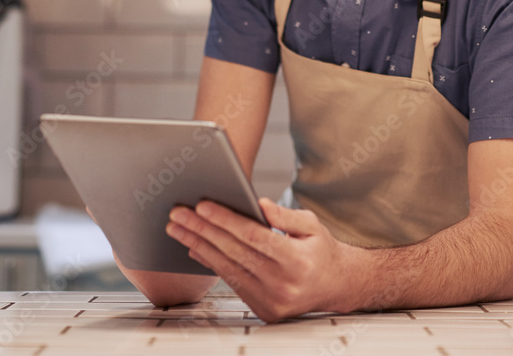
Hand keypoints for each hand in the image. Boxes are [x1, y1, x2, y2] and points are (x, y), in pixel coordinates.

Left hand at [165, 197, 361, 322]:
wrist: (335, 286)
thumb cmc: (321, 251)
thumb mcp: (311, 225)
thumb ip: (284, 215)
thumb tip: (258, 204)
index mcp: (296, 260)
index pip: (253, 236)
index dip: (225, 220)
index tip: (202, 205)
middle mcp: (282, 284)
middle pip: (233, 252)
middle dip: (202, 230)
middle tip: (179, 214)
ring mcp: (271, 300)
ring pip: (226, 268)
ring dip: (198, 246)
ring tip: (178, 229)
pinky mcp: (261, 309)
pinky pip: (231, 282)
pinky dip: (211, 263)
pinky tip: (195, 248)